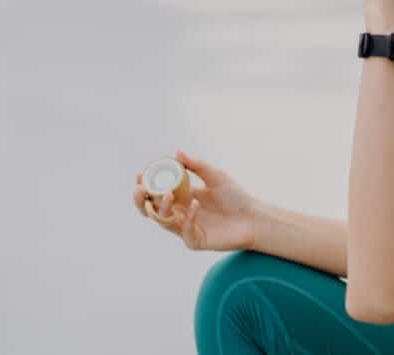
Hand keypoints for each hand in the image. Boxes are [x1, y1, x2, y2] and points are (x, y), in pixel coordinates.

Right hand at [133, 150, 256, 251]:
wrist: (253, 217)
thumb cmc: (235, 196)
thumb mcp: (215, 175)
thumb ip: (196, 165)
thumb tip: (177, 152)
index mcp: (181, 197)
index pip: (156, 192)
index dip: (145, 185)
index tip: (140, 174)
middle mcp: (179, 213)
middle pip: (151, 210)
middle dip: (141, 200)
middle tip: (140, 189)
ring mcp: (185, 228)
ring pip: (164, 221)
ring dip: (163, 207)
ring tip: (169, 193)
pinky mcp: (195, 240)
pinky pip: (185, 230)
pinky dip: (188, 217)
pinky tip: (195, 204)